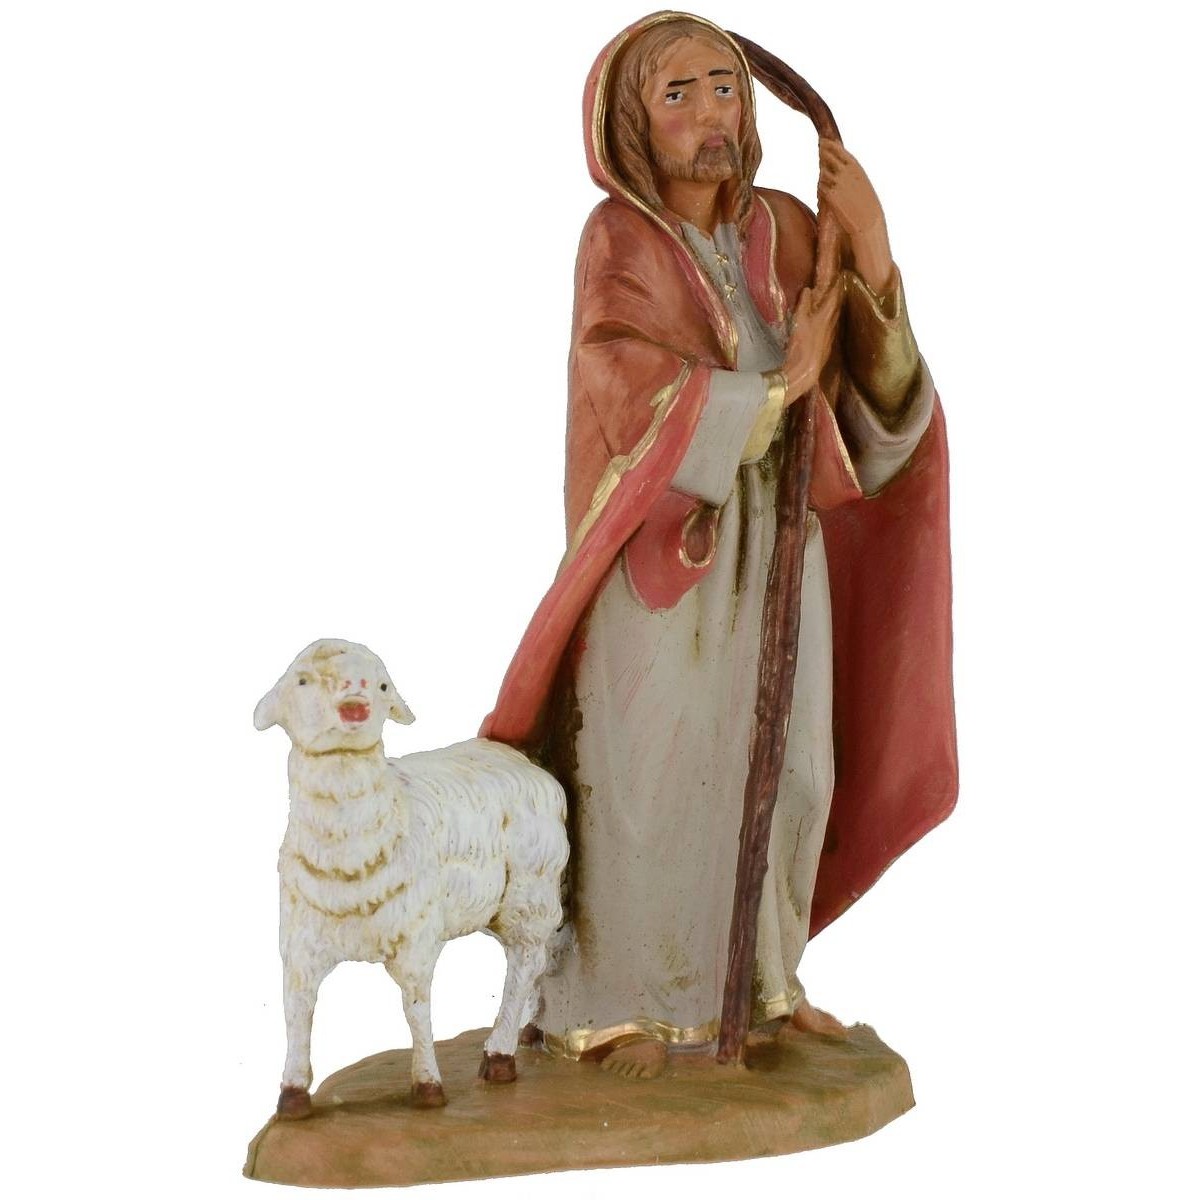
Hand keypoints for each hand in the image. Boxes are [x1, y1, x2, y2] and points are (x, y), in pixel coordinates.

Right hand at [780, 279, 842, 403]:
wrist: (805, 370)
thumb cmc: (801, 345)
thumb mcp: (798, 321)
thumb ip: (803, 304)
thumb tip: (808, 290)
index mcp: (826, 316)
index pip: (835, 297)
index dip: (838, 286)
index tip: (841, 276)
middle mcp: (832, 325)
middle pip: (837, 307)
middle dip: (837, 297)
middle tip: (838, 286)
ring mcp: (831, 337)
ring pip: (835, 318)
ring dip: (834, 310)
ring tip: (832, 302)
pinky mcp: (827, 347)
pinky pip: (831, 329)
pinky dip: (830, 322)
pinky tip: (825, 323)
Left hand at [817, 139, 893, 294]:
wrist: (870, 235)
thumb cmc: (869, 223)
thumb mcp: (866, 200)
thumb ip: (857, 188)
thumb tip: (847, 183)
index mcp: (863, 179)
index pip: (849, 158)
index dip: (837, 149)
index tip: (828, 141)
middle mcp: (854, 181)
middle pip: (837, 160)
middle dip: (828, 152)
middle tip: (820, 143)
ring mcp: (844, 189)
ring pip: (829, 173)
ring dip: (825, 167)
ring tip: (821, 160)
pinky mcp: (835, 200)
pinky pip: (825, 188)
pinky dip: (822, 186)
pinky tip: (820, 185)